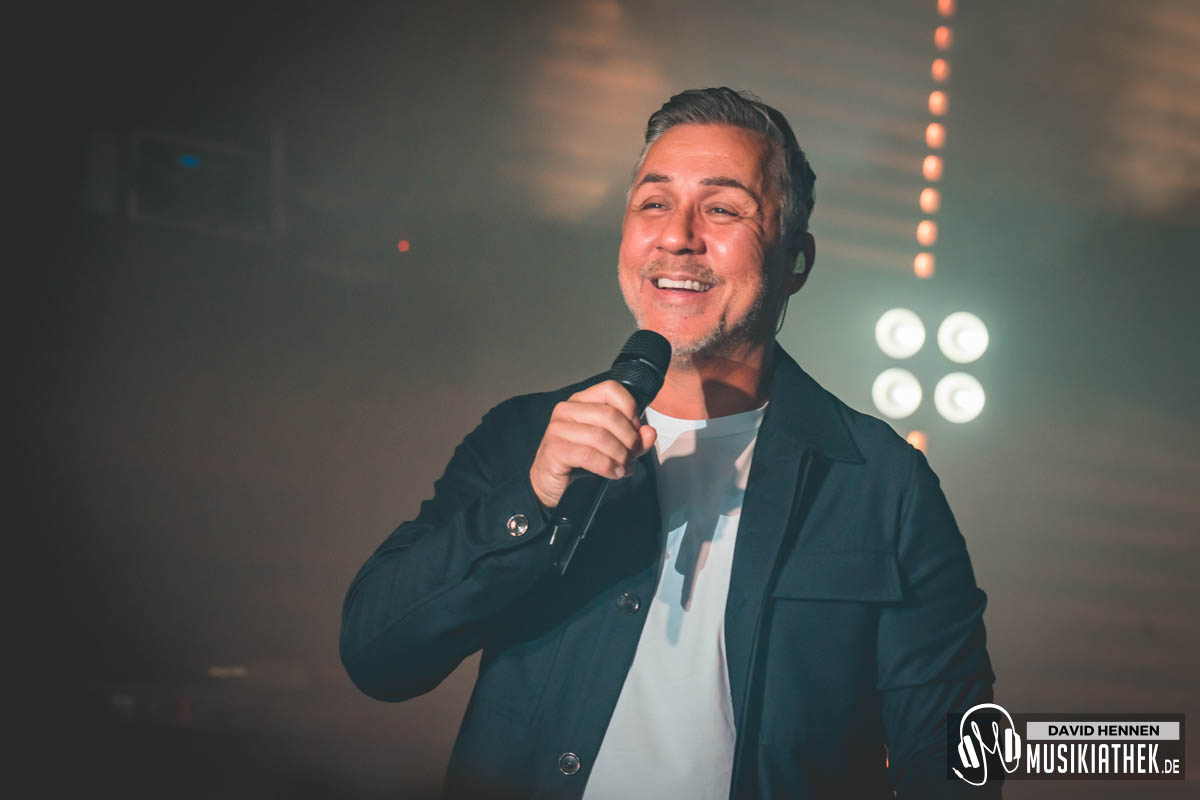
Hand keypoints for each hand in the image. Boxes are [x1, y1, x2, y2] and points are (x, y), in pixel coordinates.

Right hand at [530, 380, 657, 508]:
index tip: (635, 429)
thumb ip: (633, 439)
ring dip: (619, 455)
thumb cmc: (578, 461)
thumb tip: (649, 433)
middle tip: (631, 455)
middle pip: (610, 415)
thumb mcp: (613, 448)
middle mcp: (567, 410)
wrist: (551, 483)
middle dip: (628, 438)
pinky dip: (606, 466)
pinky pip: (588, 455)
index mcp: (581, 401)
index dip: (630, 409)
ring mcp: (557, 428)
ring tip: (622, 467)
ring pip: (601, 436)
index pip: (611, 389)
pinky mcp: (554, 449)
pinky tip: (612, 472)